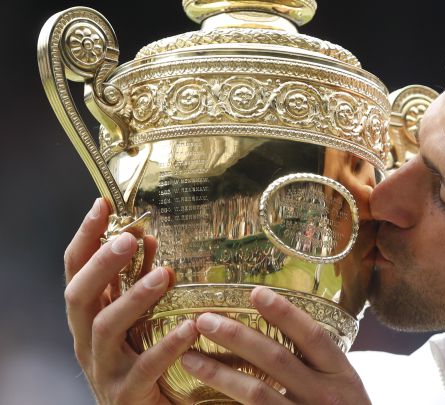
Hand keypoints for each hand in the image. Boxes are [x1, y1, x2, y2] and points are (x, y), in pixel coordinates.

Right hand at [64, 198, 198, 404]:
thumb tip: (148, 237)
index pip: (75, 271)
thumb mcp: (135, 318)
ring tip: (163, 275)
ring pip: (106, 328)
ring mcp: (103, 368)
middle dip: (102, 264)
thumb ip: (138, 280)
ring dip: (134, 298)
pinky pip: (145, 367)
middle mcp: (86, 341)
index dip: (85, 238)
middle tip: (129, 238)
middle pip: (79, 297)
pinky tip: (189, 327)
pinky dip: (167, 346)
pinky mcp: (126, 393)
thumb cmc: (139, 361)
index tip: (102, 205)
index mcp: (87, 318)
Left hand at [180, 287, 370, 404]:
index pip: (312, 336)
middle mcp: (324, 395)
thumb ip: (320, 361)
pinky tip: (198, 398)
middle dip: (237, 336)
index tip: (256, 292)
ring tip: (188, 357)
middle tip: (204, 319)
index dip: (285, 313)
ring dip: (219, 373)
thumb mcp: (345, 385)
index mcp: (342, 374)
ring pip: (256, 392)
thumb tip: (284, 323)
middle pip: (276, 358)